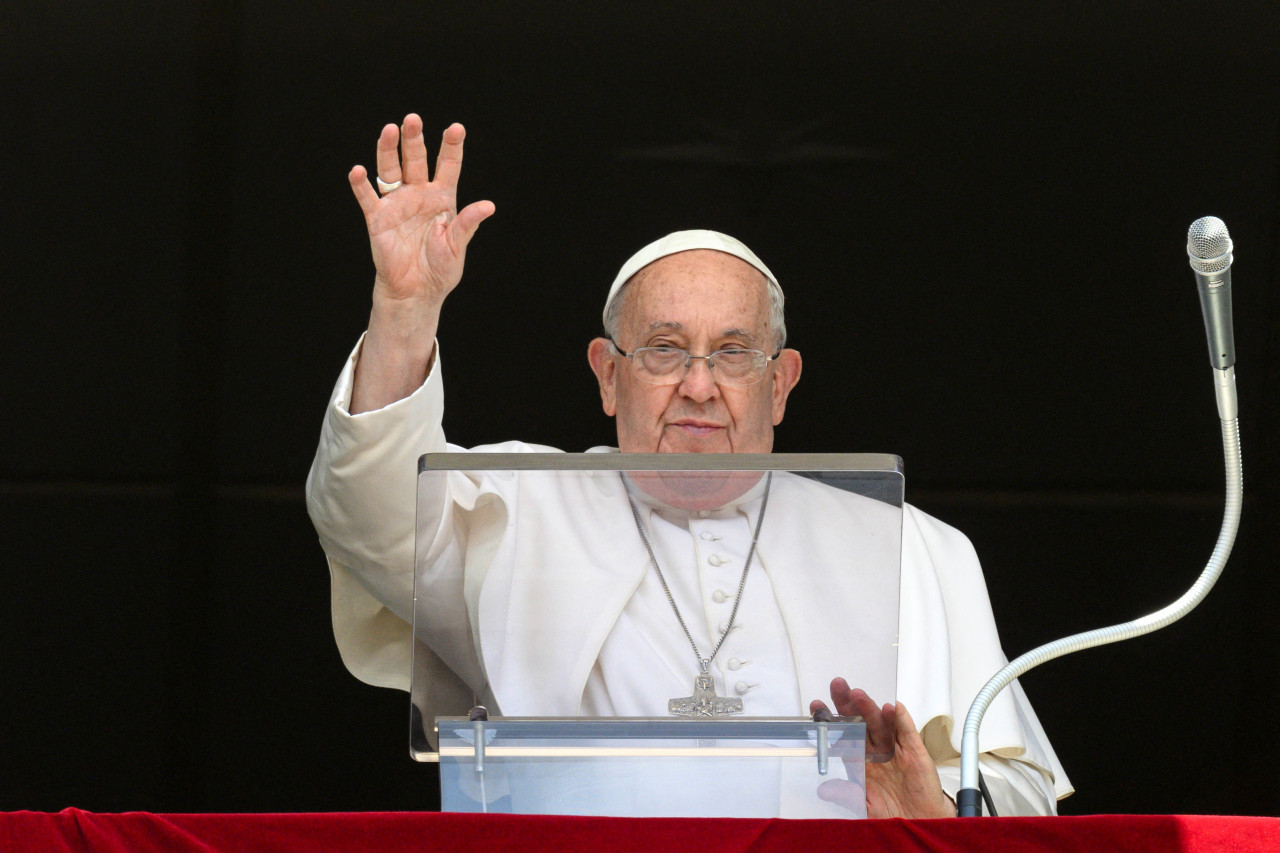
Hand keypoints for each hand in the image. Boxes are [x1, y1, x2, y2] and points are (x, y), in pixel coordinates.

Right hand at [347, 115, 494, 411]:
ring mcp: (397, 204)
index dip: (451, 147)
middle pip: (416, 160)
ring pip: (390, 170)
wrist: (416, 291)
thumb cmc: (440, 269)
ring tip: (388, 130)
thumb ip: (467, 224)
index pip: (448, 166)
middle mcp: (419, 194)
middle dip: (414, 140)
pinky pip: (368, 198)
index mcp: (443, 198)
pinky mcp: (378, 218)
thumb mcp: (457, 246)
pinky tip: (358, 171)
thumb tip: (488, 206)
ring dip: (387, 150)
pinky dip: (362, 184)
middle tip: (413, 119)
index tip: (456, 128)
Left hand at [809, 677, 955, 818]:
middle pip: (860, 720)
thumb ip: (846, 795)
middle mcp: (875, 748)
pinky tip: (894, 708)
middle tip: (838, 686)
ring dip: (870, 708)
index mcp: (860, 758)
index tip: (816, 706)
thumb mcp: (864, 806)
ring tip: (859, 696)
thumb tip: (823, 789)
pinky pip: (907, 732)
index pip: (842, 733)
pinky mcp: (914, 752)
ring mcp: (895, 748)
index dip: (830, 719)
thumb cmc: (890, 812)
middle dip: (847, 703)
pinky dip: (901, 719)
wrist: (918, 822)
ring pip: (880, 723)